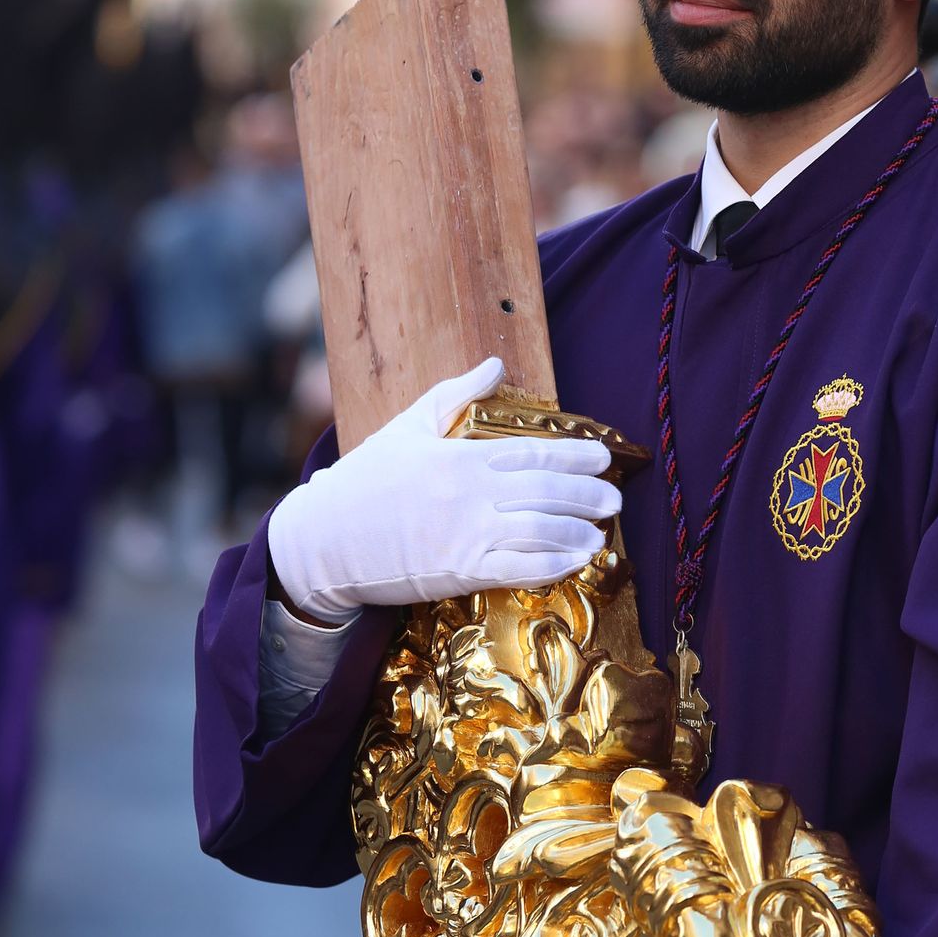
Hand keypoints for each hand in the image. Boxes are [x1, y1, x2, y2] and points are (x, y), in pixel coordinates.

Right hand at [266, 357, 620, 618]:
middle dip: (587, 495)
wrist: (322, 540)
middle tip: (616, 500)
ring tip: (601, 532)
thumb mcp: (407, 428)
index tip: (604, 457)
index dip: (575, 455)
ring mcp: (467, 535)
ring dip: (577, 531)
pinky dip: (552, 565)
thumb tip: (495, 365)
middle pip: (546, 491)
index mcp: (461, 458)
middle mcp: (471, 495)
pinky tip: (574, 561)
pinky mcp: (459, 571)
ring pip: (539, 531)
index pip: (533, 451)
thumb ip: (455, 394)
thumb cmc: (364, 482)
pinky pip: (518, 569)